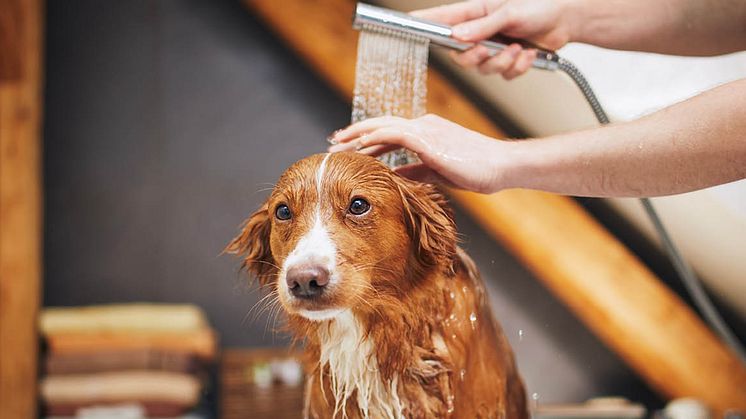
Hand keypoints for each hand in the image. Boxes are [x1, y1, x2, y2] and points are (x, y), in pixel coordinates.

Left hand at [327, 114, 513, 193]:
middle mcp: (424, 125)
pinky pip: (396, 134)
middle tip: (333, 142)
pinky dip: (376, 137)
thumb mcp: (439, 172)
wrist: (501, 166)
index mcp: (427, 132)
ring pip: (383, 126)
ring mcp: (426, 130)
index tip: (347, 147)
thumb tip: (395, 174)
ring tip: (338, 143)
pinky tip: (360, 145)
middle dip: (354, 133)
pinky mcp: (429, 139)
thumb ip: (416, 170)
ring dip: (358, 134)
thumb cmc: (477, 170)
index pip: (389, 132)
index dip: (367, 138)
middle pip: (380, 125)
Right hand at [413, 0, 576, 78]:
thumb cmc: (539, 6)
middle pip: (459, 56)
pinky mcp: (507, 61)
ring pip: (482, 69)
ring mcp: (492, 48)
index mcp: (474, 13)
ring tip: (518, 48)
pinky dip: (518, 66)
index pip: (441, 20)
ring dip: (502, 62)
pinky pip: (503, 75)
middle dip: (475, 58)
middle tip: (488, 49)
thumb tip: (457, 37)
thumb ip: (482, 26)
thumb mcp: (509, 12)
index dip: (422, 23)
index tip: (406, 24)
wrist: (566, 19)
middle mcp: (479, 32)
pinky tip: (528, 53)